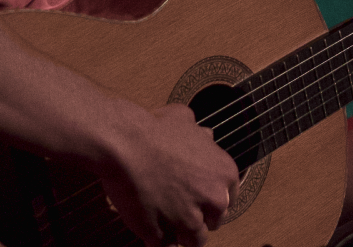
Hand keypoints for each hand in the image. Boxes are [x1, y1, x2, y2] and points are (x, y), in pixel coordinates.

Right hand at [90, 102, 239, 246]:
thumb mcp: (184, 119)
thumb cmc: (152, 130)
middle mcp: (213, 199)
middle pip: (214, 221)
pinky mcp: (162, 234)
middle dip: (198, 216)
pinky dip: (157, 239)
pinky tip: (149, 227)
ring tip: (164, 220)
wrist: (124, 143)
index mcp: (225, 173)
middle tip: (178, 206)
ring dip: (180, 233)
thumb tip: (204, 134)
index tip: (197, 197)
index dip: (209, 198)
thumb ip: (199, 132)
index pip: (228, 199)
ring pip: (194, 241)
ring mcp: (189, 220)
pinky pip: (164, 246)